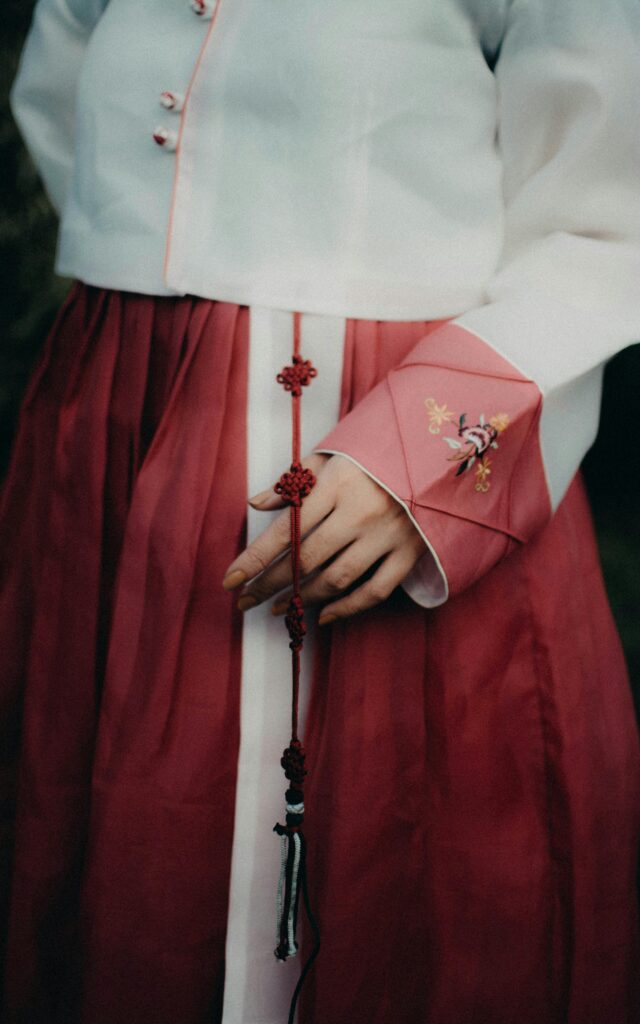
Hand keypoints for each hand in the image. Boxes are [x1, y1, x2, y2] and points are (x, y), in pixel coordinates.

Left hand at [221, 453, 424, 623]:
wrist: (438, 454)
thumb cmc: (377, 454)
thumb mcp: (334, 456)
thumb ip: (295, 482)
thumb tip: (255, 504)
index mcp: (338, 484)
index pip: (286, 530)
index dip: (254, 559)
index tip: (229, 580)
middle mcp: (360, 512)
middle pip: (306, 559)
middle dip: (269, 584)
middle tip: (245, 601)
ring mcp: (388, 535)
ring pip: (336, 578)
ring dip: (302, 597)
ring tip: (278, 607)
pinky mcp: (410, 553)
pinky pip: (375, 591)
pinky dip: (347, 608)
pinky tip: (324, 615)